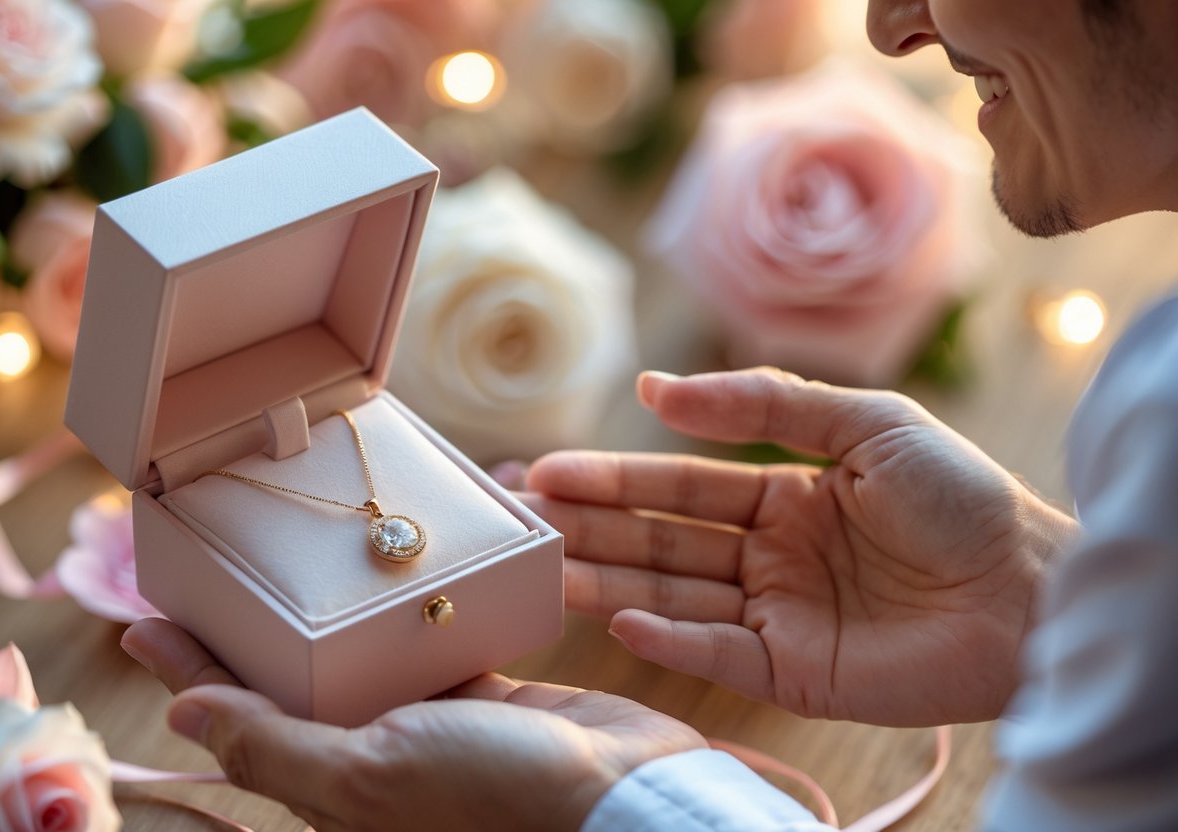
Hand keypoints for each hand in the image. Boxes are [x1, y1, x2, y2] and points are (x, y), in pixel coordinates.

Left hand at [121, 619, 704, 831]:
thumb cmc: (499, 797)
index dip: (191, 674)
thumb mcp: (370, 777)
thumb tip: (180, 716)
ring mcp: (438, 728)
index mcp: (340, 792)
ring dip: (336, 616)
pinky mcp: (491, 697)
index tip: (144, 621)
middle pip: (299, 687)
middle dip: (258, 638)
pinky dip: (421, 614)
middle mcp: (381, 761)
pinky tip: (403, 574)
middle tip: (219, 576)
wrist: (627, 797)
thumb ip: (276, 746)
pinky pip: (441, 645)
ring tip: (300, 558)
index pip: (243, 724)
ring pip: (368, 660)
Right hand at [522, 368, 1079, 725]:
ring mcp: (777, 617)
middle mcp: (768, 558)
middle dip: (594, 527)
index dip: (615, 477)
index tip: (550, 470)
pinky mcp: (793, 674)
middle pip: (663, 540)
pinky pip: (718, 654)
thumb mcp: (865, 422)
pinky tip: (621, 620)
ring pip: (675, 595)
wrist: (1033, 589)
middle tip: (526, 515)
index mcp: (783, 498)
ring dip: (610, 581)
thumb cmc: (961, 497)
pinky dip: (670, 639)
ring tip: (547, 568)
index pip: (680, 485)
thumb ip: (762, 403)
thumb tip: (656, 388)